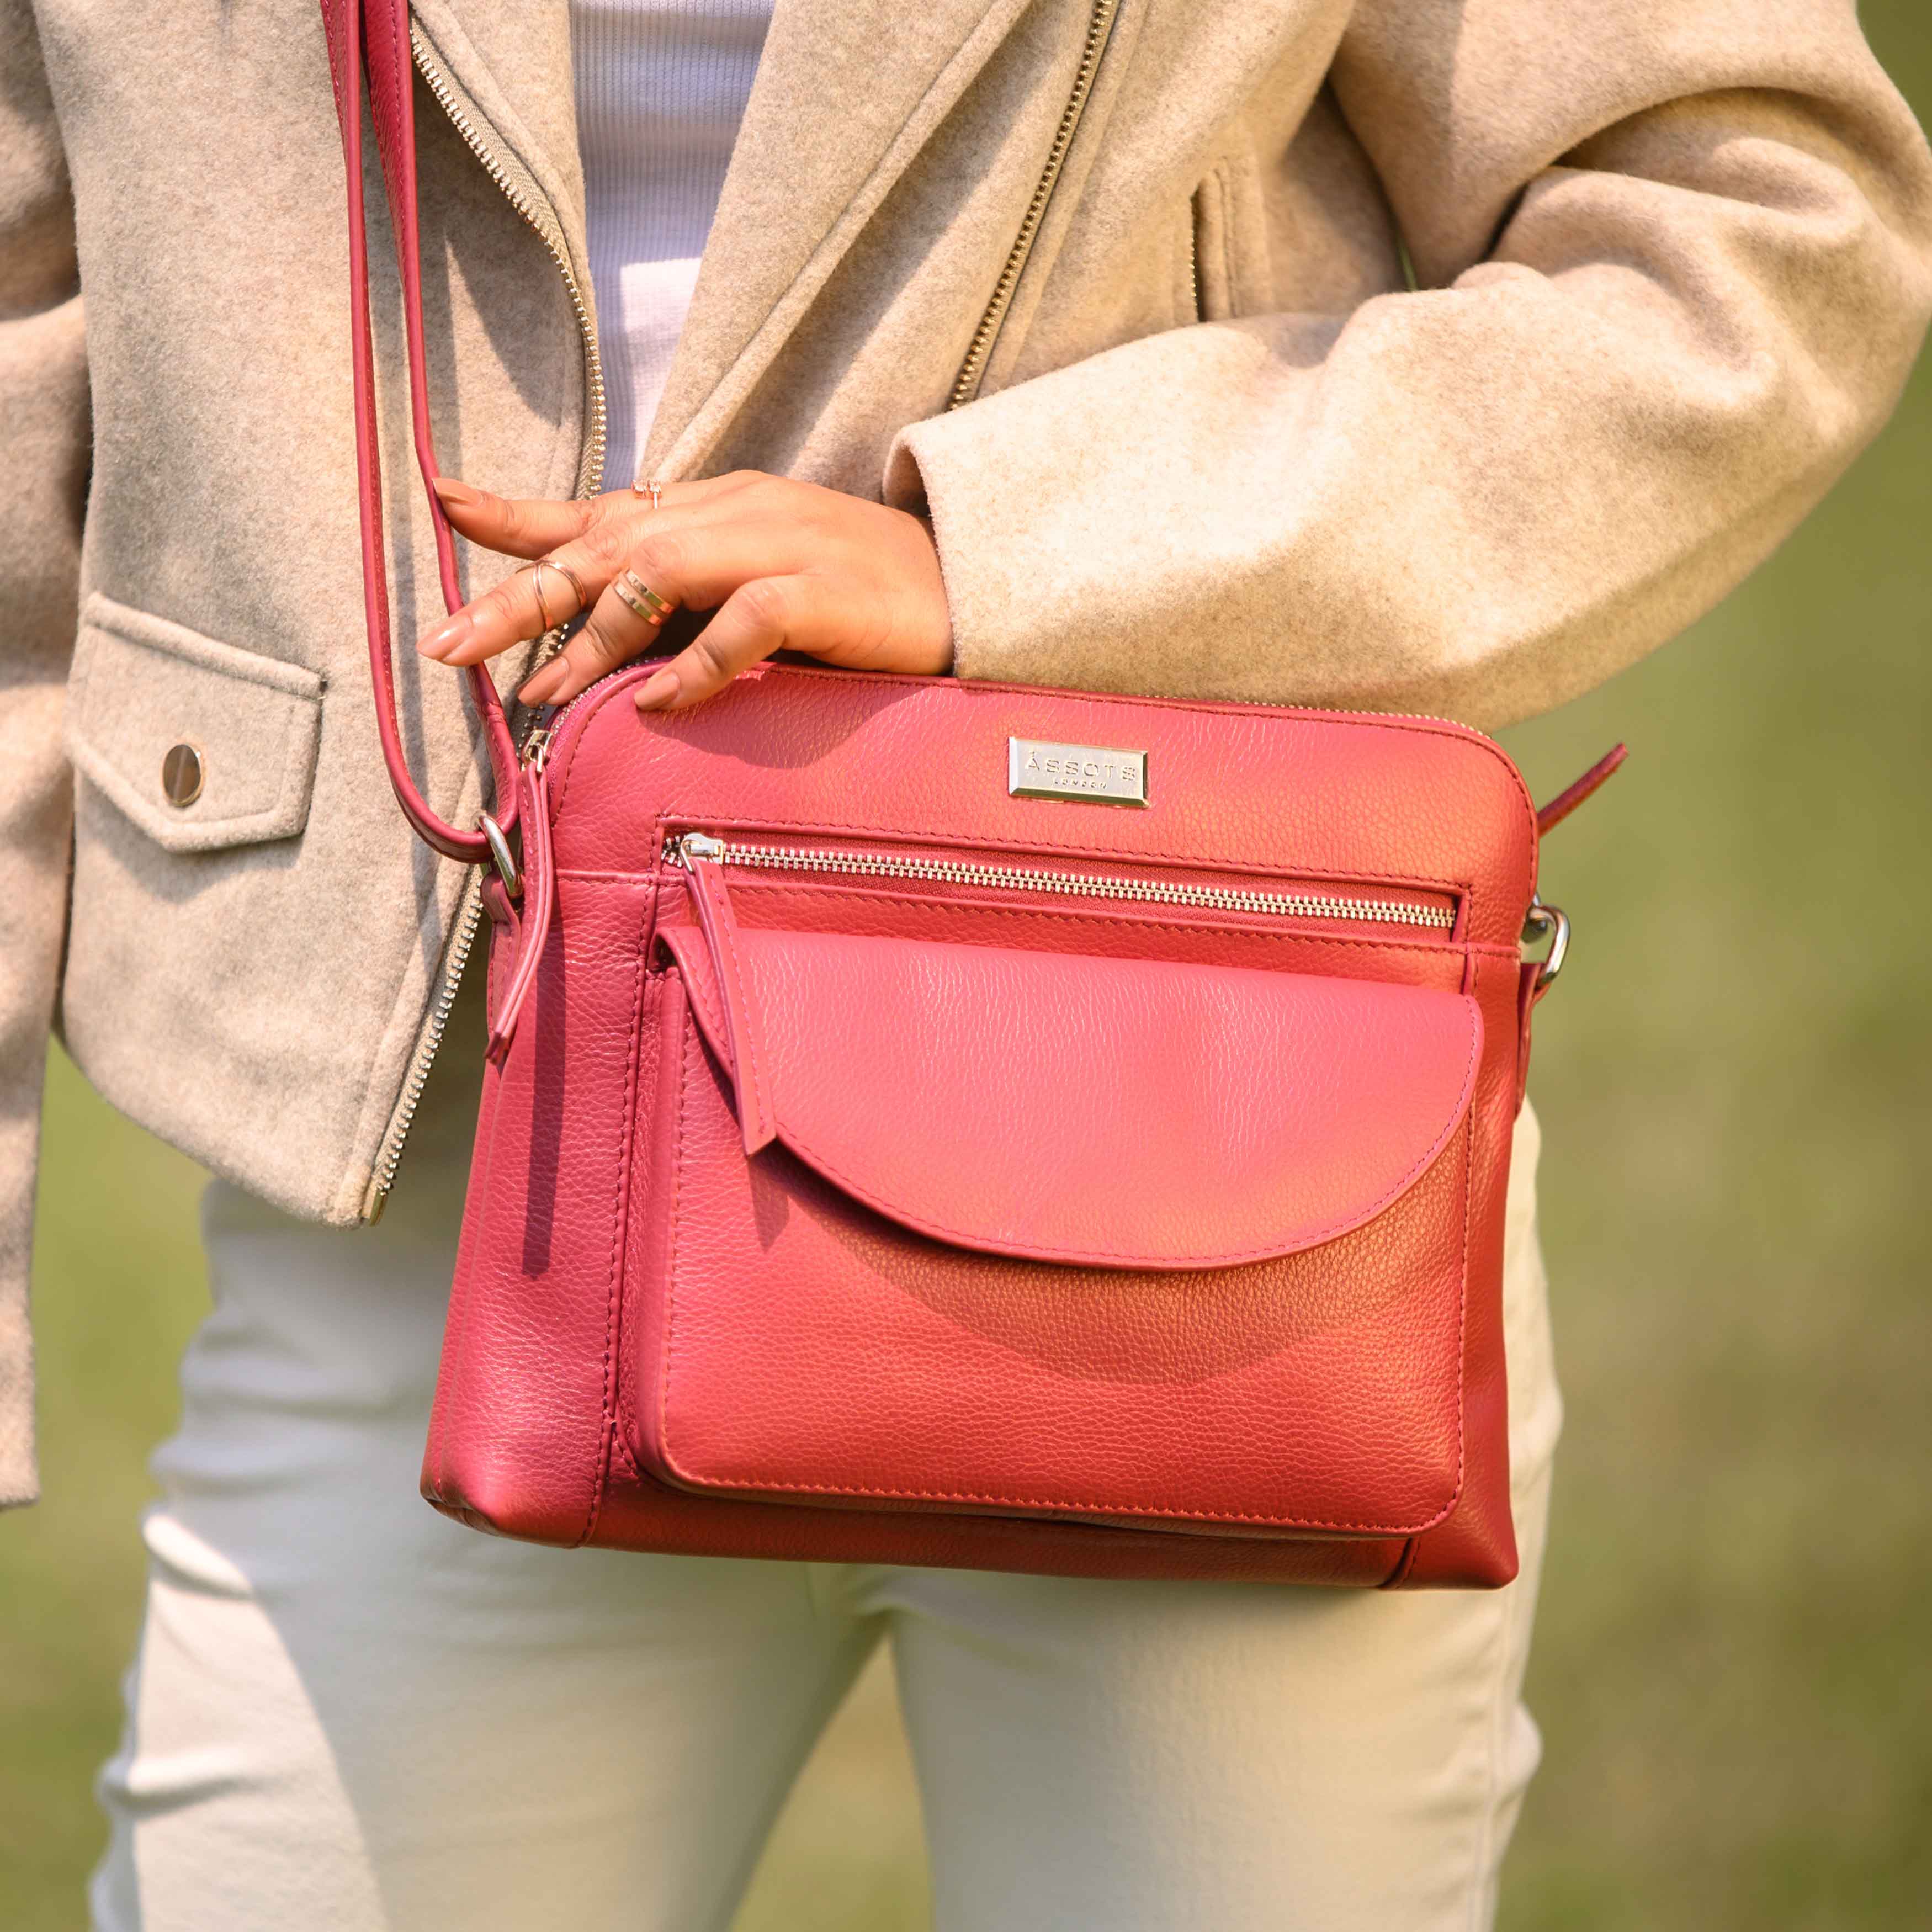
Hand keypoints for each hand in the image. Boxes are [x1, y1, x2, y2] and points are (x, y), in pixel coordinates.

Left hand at [417, 470, 952, 711]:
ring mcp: (779, 545)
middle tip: (447, 643)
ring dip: (592, 633)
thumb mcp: (753, 583)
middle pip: (607, 545)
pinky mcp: (824, 591)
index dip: (519, 512)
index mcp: (711, 508)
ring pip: (661, 573)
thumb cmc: (856, 595)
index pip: (599, 508)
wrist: (966, 584)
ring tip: (537, 688)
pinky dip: (695, 662)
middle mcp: (731, 513)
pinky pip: (745, 620)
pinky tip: (657, 702)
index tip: (442, 501)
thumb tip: (600, 644)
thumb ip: (684, 601)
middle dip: (522, 594)